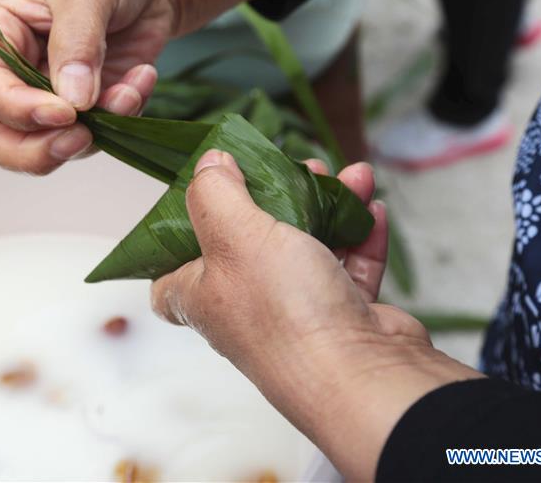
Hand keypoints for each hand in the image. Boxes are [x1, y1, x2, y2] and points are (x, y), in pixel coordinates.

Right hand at [0, 0, 286, 173]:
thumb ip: (76, 43)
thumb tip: (72, 101)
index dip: (18, 110)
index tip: (64, 113)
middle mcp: (17, 70)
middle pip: (0, 137)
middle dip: (39, 149)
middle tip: (81, 138)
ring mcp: (53, 93)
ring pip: (51, 144)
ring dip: (97, 130)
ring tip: (132, 89)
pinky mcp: (90, 105)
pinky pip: (99, 133)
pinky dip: (125, 116)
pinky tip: (143, 77)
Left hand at [151, 150, 481, 479]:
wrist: (362, 375)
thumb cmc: (287, 312)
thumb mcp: (234, 234)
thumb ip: (215, 193)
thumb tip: (208, 164)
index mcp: (204, 297)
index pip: (169, 276)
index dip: (175, 239)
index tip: (196, 202)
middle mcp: (246, 309)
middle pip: (248, 245)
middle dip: (273, 198)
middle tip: (293, 167)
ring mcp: (298, 315)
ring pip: (307, 248)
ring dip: (328, 206)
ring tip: (345, 175)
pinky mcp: (344, 318)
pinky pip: (350, 268)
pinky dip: (360, 234)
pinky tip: (370, 206)